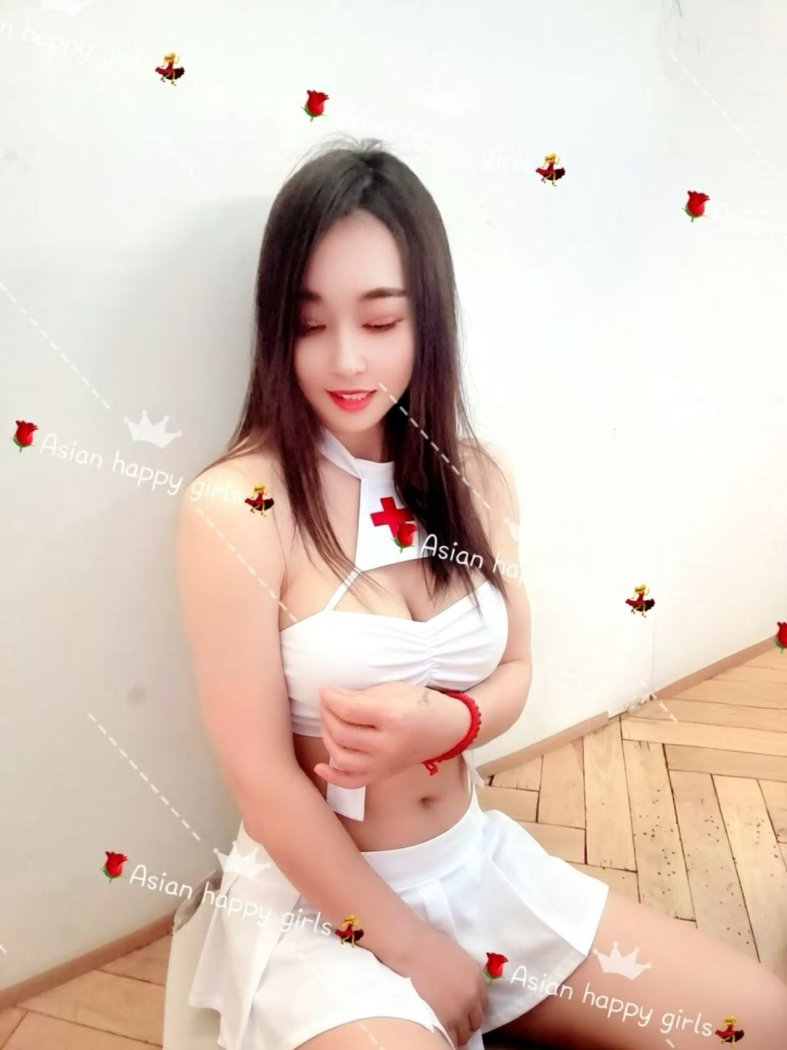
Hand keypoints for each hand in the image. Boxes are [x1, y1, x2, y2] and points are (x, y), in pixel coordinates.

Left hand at [313, 681, 468, 788]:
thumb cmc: (422, 704)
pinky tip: (321, 765)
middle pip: (342, 732)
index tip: (325, 690)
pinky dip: (333, 776)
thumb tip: (331, 696)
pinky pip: (352, 781)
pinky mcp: (383, 775)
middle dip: (327, 713)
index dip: (330, 698)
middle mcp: (387, 745)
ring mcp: (385, 764)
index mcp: (392, 717)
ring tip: (329, 721)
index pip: (348, 710)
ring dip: (327, 736)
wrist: (447, 729)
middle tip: (327, 702)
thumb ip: (361, 695)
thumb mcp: (393, 689)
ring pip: (341, 756)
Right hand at [397, 925, 488, 1048]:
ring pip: (463, 1034)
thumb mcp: (456, 955)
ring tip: (441, 1023)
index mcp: (477, 978)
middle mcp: (472, 997)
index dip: (471, 1008)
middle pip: (475, 1021)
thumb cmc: (427, 944)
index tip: (462, 1009)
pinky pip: (450, 1039)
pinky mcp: (444, 1021)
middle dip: (464, 1021)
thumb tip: (462, 985)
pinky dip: (445, 1037)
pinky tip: (436, 1028)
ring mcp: (459, 1011)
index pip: (482, 1004)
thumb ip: (465, 974)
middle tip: (450, 1017)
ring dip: (455, 1030)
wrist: (409, 947)